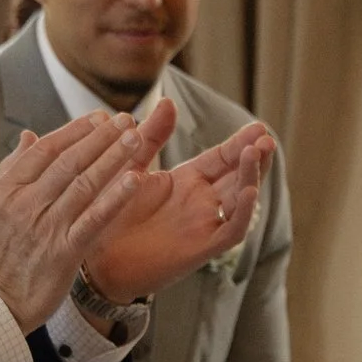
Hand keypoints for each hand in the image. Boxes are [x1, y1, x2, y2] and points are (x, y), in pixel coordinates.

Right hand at [0, 109, 157, 331]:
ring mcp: (45, 227)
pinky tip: (135, 179)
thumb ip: (10, 169)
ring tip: (135, 138)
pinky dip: (115, 198)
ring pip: (84, 184)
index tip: (98, 118)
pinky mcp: (64, 251)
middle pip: (68, 161)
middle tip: (125, 120)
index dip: (74, 131)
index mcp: (6, 189)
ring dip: (113, 158)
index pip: (45, 150)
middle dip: (100, 138)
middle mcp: (25, 204)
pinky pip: (94, 219)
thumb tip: (28, 136)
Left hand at [78, 111, 272, 303]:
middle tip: (266, 138)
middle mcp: (201, 202)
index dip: (240, 143)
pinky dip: (242, 212)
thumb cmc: (109, 213)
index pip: (222, 158)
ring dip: (251, 177)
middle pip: (238, 176)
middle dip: (255, 157)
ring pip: (240, 200)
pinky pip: (231, 230)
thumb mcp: (131, 165)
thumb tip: (168, 101)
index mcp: (188, 182)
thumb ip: (152, 136)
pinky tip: (248, 191)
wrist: (95, 260)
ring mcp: (204, 224)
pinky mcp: (201, 248)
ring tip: (257, 153)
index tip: (258, 127)